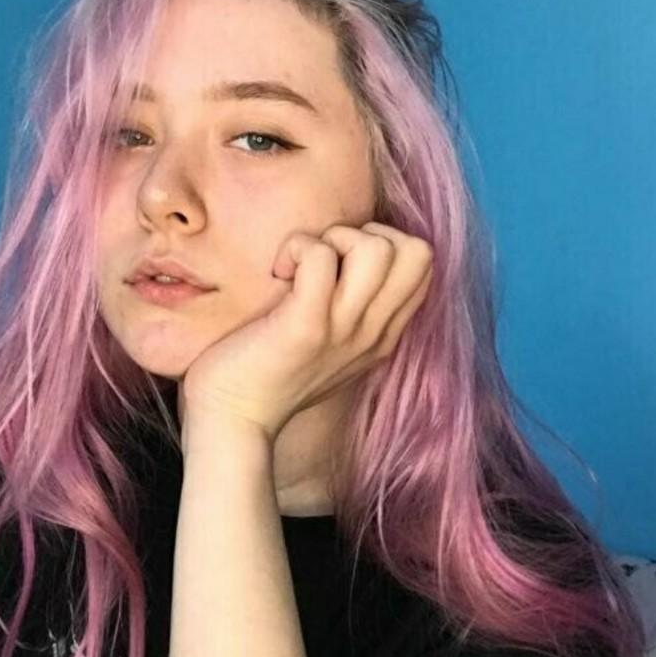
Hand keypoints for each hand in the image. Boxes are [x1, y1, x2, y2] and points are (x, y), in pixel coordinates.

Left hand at [180, 221, 433, 445]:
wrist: (233, 422)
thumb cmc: (268, 373)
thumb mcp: (330, 347)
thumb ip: (351, 311)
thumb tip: (344, 259)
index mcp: (382, 336)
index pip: (422, 266)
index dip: (384, 243)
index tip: (339, 264)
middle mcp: (373, 333)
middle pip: (417, 251)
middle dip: (368, 234)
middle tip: (325, 261)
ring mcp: (343, 330)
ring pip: (377, 248)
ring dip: (333, 239)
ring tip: (300, 267)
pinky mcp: (306, 327)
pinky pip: (320, 256)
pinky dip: (297, 248)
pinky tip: (278, 273)